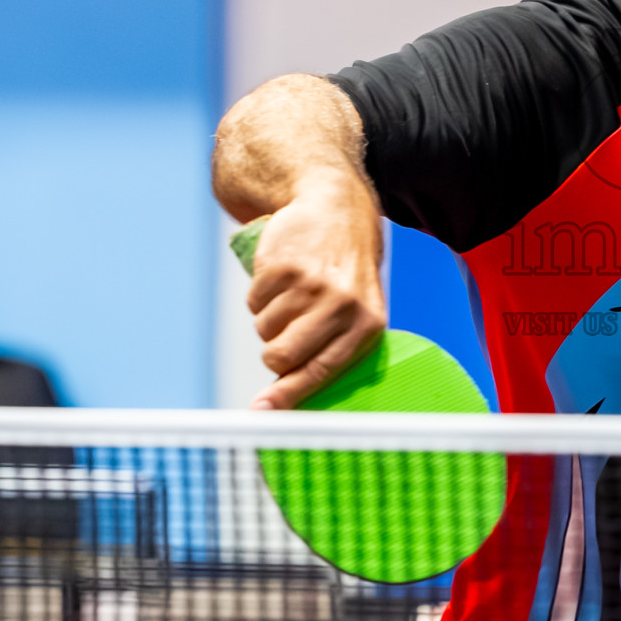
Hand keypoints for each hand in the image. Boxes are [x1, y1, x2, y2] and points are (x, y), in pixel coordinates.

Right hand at [245, 170, 386, 409]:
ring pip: (263, 329)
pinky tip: (282, 277)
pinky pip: (253, 301)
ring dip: (269, 318)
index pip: (321, 372)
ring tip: (293, 295)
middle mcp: (343, 306)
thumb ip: (327, 353)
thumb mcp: (355, 311)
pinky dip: (260, 295)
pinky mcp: (284, 265)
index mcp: (367, 325)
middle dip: (273, 352)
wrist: (336, 209)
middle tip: (284, 333)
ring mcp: (312, 284)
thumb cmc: (344, 272)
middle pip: (282, 356)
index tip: (261, 412)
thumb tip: (276, 405)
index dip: (288, 395)